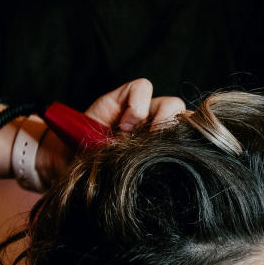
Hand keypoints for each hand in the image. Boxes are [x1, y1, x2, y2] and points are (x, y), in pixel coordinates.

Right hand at [36, 78, 187, 182]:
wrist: (67, 161)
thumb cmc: (103, 173)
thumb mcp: (133, 175)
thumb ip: (158, 168)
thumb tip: (188, 174)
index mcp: (166, 148)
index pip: (196, 138)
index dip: (195, 143)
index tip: (184, 156)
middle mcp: (159, 127)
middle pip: (189, 120)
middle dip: (179, 134)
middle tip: (160, 148)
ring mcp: (144, 111)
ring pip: (172, 104)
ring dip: (158, 120)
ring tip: (136, 137)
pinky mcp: (124, 97)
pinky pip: (142, 89)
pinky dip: (136, 105)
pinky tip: (124, 124)